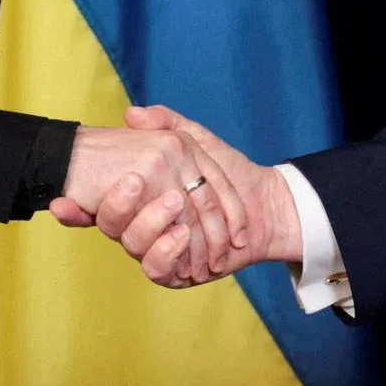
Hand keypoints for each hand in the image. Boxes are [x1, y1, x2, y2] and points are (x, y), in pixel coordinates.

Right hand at [76, 105, 302, 287]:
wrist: (267, 203)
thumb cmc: (233, 168)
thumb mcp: (195, 139)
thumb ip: (167, 123)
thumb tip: (133, 113)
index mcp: (143, 191)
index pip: (118, 193)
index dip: (121, 186)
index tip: (123, 170)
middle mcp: (144, 221)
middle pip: (121, 219)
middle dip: (123, 204)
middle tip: (133, 181)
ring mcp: (157, 246)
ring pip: (136, 242)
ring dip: (151, 223)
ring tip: (171, 201)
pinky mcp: (172, 271)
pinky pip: (158, 267)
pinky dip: (168, 251)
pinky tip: (181, 234)